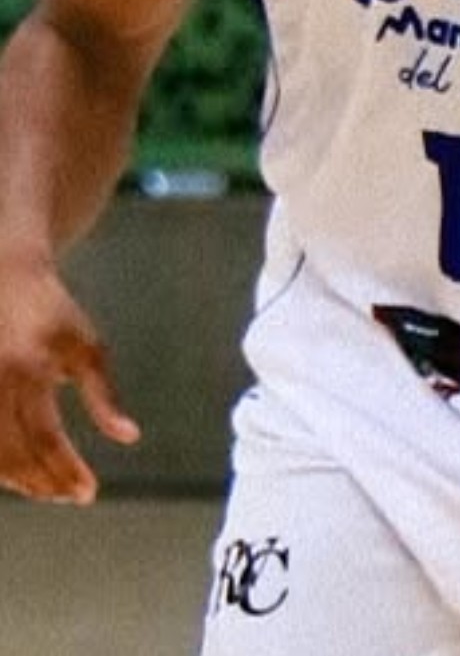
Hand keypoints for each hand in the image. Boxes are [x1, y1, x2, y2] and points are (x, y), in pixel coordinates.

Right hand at [0, 253, 139, 503]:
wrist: (4, 278)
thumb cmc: (54, 316)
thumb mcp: (88, 347)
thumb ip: (104, 395)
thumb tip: (130, 437)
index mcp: (30, 370)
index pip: (47, 437)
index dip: (66, 471)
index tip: (88, 493)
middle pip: (15, 454)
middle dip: (45, 483)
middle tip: (71, 497)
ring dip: (20, 481)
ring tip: (50, 490)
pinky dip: (0, 465)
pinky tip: (21, 474)